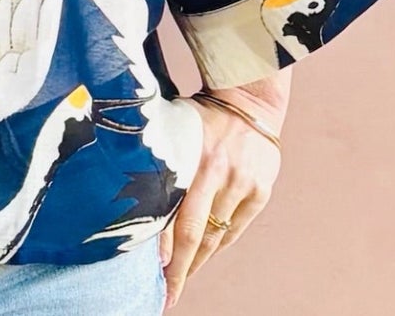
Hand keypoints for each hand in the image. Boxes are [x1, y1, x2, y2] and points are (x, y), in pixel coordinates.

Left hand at [158, 72, 288, 308]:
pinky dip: (219, 243)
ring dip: (198, 261)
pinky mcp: (260, 192)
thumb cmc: (202, 116)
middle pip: (196, 235)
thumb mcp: (177, 130)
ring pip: (217, 237)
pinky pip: (236, 229)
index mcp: (192, 156)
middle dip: (180, 270)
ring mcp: (243, 183)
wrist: (249, 100)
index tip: (154, 276)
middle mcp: (218, 172)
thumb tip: (134, 205)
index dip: (164, 250)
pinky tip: (205, 253)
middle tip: (168, 295)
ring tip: (183, 277)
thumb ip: (162, 164)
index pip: (175, 215)